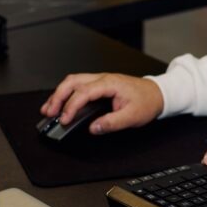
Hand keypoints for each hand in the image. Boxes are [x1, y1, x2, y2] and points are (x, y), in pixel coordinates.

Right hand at [40, 73, 163, 134]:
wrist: (157, 93)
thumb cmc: (147, 102)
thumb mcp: (132, 116)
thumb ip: (112, 123)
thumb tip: (93, 128)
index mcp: (110, 84)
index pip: (84, 92)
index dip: (71, 106)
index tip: (64, 119)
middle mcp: (103, 78)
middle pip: (73, 82)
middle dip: (58, 97)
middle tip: (49, 113)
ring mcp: (100, 80)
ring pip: (73, 81)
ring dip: (59, 94)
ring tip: (49, 109)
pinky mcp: (99, 85)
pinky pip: (78, 85)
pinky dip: (66, 94)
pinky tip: (60, 104)